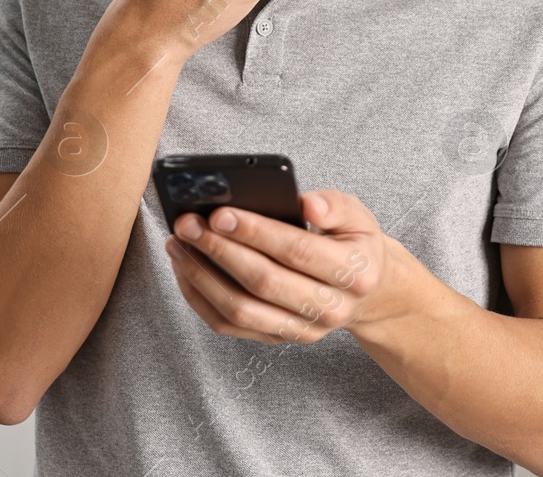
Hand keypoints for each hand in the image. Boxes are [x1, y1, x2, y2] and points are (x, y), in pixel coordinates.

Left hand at [164, 190, 397, 343]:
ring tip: (177, 244)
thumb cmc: (352, 243)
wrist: (364, 291)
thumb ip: (334, 204)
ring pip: (241, 310)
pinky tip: (185, 268)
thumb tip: (308, 205)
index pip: (297, 252)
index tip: (219, 214)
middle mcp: (330, 309)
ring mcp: (302, 329)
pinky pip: (230, 325)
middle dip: (219, 250)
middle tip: (187, 224)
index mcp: (355, 273)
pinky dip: (200, 298)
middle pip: (263, 283)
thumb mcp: (357, 215)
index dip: (256, 232)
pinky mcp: (278, 338)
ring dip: (201, 276)